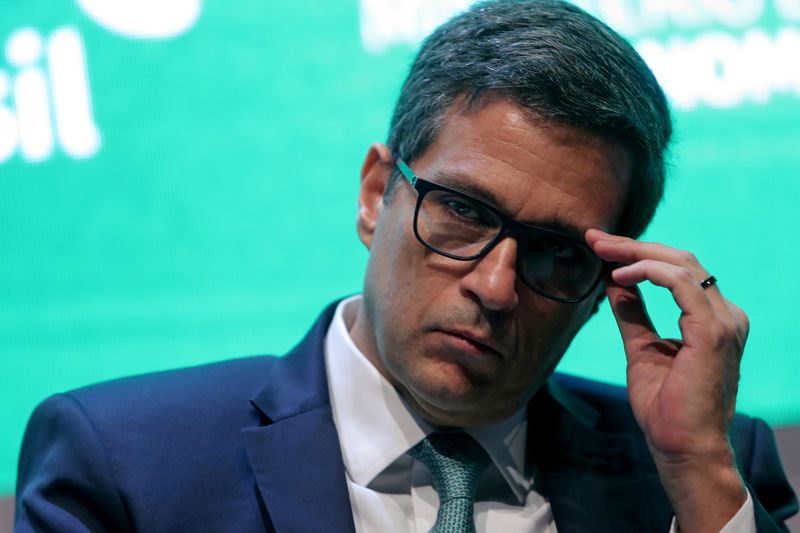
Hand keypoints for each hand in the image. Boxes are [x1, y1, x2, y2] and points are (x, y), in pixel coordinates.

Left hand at [586, 229, 748, 532]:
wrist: (682, 448)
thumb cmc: (666, 406)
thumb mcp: (641, 347)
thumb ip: (632, 313)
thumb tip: (614, 280)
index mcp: (712, 318)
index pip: (677, 269)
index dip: (638, 253)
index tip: (600, 245)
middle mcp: (725, 315)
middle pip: (679, 259)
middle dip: (632, 245)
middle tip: (595, 238)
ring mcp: (724, 322)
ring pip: (681, 264)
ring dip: (636, 252)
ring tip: (602, 251)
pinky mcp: (714, 333)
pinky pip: (682, 284)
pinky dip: (649, 272)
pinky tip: (620, 274)